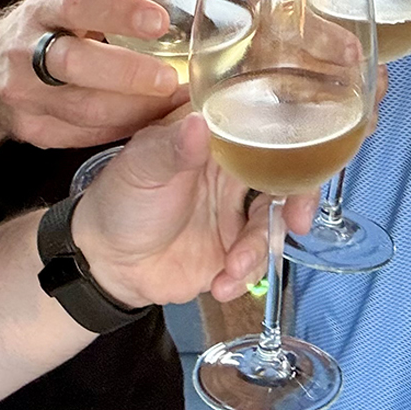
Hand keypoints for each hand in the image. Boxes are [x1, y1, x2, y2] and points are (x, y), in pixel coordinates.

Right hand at [0, 0, 205, 147]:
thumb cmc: (58, 20)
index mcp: (46, 6)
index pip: (77, 4)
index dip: (117, 11)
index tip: (160, 21)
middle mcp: (27, 50)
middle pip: (73, 62)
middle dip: (125, 72)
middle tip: (171, 77)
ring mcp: (25, 94)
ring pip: (81, 108)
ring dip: (134, 108)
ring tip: (176, 102)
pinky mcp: (32, 130)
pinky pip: (82, 136)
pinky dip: (122, 129)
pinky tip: (153, 123)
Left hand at [73, 108, 317, 305]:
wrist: (104, 261)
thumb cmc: (119, 200)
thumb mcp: (141, 167)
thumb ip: (173, 148)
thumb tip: (200, 124)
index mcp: (215, 140)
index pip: (265, 130)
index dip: (293, 142)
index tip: (306, 161)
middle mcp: (232, 173)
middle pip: (285, 177)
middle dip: (298, 201)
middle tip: (297, 222)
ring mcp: (234, 213)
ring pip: (273, 224)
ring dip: (260, 249)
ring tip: (231, 268)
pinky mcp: (231, 251)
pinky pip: (255, 261)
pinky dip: (244, 276)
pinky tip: (221, 285)